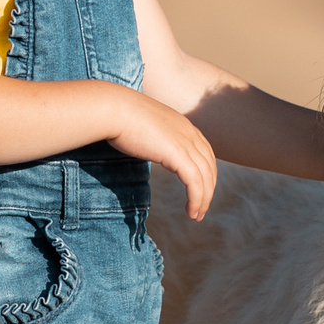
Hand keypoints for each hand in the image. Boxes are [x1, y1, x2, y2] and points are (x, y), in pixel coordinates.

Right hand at [107, 87, 217, 219]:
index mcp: (183, 125)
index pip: (205, 152)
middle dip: (208, 189)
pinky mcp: (178, 154)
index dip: (205, 173)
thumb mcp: (143, 127)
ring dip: (203, 199)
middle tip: (201, 208)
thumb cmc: (119, 117)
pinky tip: (192, 211)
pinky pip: (195, 182)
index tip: (200, 189)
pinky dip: (197, 199)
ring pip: (205, 177)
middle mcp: (189, 133)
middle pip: (209, 166)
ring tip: (196, 215)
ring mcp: (185, 143)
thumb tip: (146, 146)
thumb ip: (152, 137)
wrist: (113, 108)